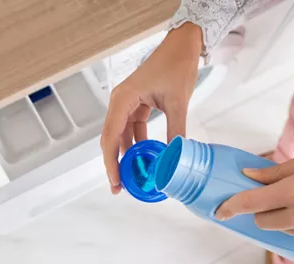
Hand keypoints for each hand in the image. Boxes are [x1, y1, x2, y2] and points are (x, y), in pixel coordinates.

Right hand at [101, 23, 202, 193]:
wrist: (183, 46)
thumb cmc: (177, 66)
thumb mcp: (178, 102)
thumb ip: (175, 131)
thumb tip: (175, 159)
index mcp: (123, 99)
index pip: (111, 136)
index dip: (111, 162)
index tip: (115, 181)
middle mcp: (120, 102)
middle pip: (112, 139)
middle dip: (115, 163)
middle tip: (121, 187)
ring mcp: (127, 104)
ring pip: (122, 136)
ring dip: (128, 155)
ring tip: (134, 177)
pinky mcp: (137, 105)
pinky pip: (134, 129)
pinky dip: (139, 144)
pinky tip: (146, 159)